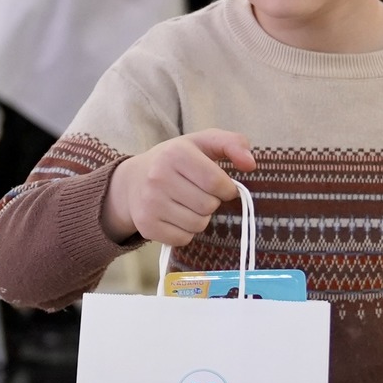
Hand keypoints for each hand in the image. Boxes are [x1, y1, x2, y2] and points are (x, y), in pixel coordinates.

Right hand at [101, 129, 255, 244]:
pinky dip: (185, 231)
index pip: (216, 182)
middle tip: (198, 193)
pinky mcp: (146, 225)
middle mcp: (158, 177)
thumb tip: (250, 164)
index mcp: (175, 153)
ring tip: (186, 204)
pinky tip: (175, 216)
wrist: (132, 182)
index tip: (220, 185)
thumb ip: (232, 143)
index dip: (226, 188)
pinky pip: (183, 239)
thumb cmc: (175, 161)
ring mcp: (150, 203)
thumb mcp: (202, 143)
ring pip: (198, 224)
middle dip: (211, 202)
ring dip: (200, 218)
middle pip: (208, 206)